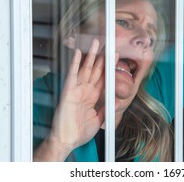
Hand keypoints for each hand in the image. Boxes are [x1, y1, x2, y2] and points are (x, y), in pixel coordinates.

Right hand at [46, 39, 105, 158]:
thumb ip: (106, 109)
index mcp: (92, 97)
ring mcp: (77, 89)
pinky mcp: (68, 91)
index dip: (109, 67)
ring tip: (96, 42)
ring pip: (86, 68)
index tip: (116, 56)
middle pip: (96, 69)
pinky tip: (78, 53)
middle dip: (102, 57)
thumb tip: (116, 101)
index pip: (103, 78)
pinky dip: (75, 63)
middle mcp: (85, 90)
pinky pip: (72, 74)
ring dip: (91, 55)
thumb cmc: (79, 132)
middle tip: (108, 44)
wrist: (67, 141)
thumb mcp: (98, 120)